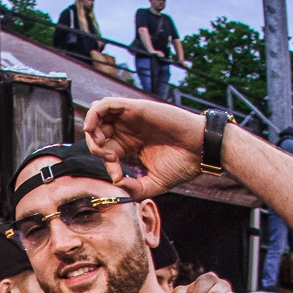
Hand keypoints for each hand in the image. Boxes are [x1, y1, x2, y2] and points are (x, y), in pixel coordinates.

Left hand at [80, 97, 209, 198]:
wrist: (201, 150)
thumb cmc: (183, 164)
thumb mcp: (153, 183)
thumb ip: (134, 188)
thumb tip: (116, 185)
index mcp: (131, 145)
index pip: (106, 151)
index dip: (106, 164)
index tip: (119, 176)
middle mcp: (129, 130)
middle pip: (98, 131)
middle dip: (94, 146)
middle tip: (109, 157)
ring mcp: (131, 118)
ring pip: (99, 114)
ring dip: (91, 128)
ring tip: (98, 142)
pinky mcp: (136, 108)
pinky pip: (107, 104)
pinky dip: (95, 113)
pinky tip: (93, 128)